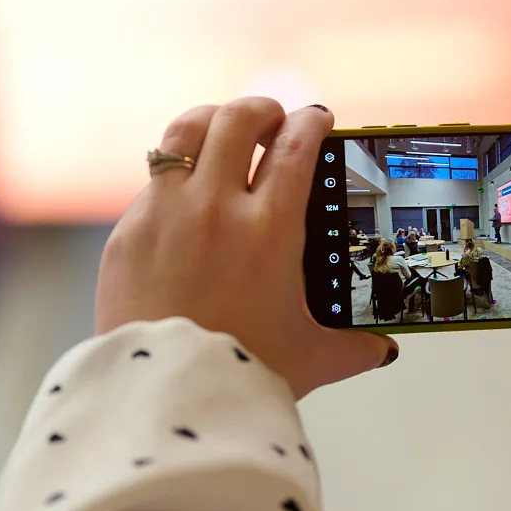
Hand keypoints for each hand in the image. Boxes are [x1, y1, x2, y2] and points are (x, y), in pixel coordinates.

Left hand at [95, 100, 395, 399]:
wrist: (164, 400)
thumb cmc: (242, 377)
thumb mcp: (311, 358)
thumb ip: (353, 347)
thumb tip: (383, 348)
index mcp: (270, 228)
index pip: (295, 145)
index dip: (311, 122)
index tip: (317, 119)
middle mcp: (215, 208)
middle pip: (237, 119)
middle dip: (261, 109)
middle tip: (271, 121)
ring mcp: (165, 214)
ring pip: (185, 132)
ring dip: (210, 121)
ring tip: (221, 133)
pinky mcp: (128, 234)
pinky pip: (153, 185)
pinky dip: (175, 181)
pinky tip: (184, 199)